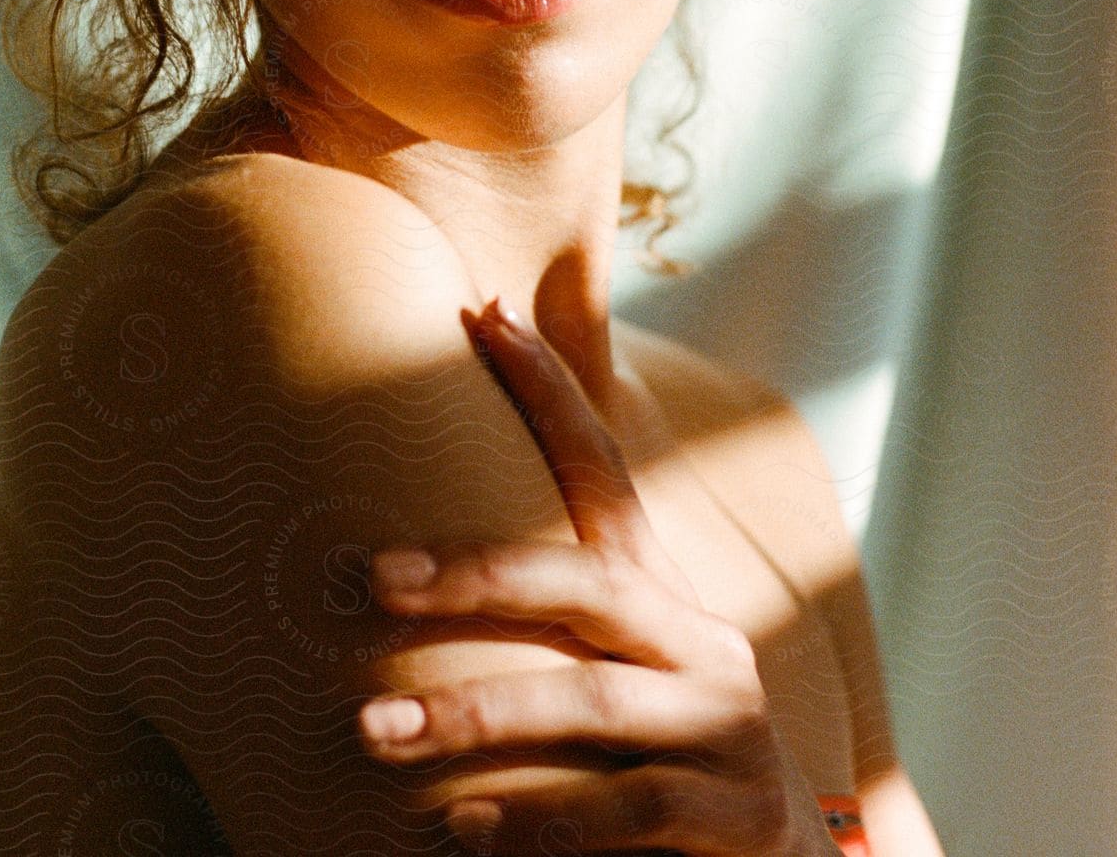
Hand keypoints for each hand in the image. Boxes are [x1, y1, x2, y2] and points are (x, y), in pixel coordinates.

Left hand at [357, 296, 840, 854]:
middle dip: (472, 572)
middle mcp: (700, 639)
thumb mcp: (612, 671)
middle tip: (371, 578)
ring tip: (376, 728)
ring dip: (475, 714)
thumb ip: (546, 623)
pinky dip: (537, 823)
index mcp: (659, 594)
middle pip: (581, 582)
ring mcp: (730, 723)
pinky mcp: (745, 816)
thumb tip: (401, 562)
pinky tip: (461, 830)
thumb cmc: (659, 755)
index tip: (482, 312)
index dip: (548, 388)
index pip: (602, 467)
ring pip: (592, 703)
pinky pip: (629, 812)